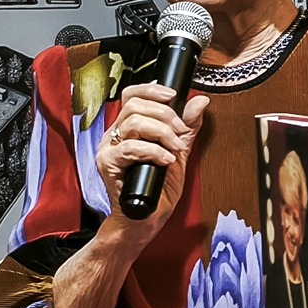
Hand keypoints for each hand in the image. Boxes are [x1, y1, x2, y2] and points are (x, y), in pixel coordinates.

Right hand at [95, 84, 209, 237]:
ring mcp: (108, 150)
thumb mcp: (179, 151)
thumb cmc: (158, 186)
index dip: (151, 89)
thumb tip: (200, 101)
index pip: (131, 95)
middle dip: (165, 114)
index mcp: (128, 128)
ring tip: (175, 149)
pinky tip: (166, 160)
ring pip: (133, 124)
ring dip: (162, 133)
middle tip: (180, 131)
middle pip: (134, 105)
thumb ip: (187, 127)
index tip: (173, 95)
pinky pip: (130, 148)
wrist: (147, 217)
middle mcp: (115, 136)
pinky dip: (154, 151)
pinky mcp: (108, 165)